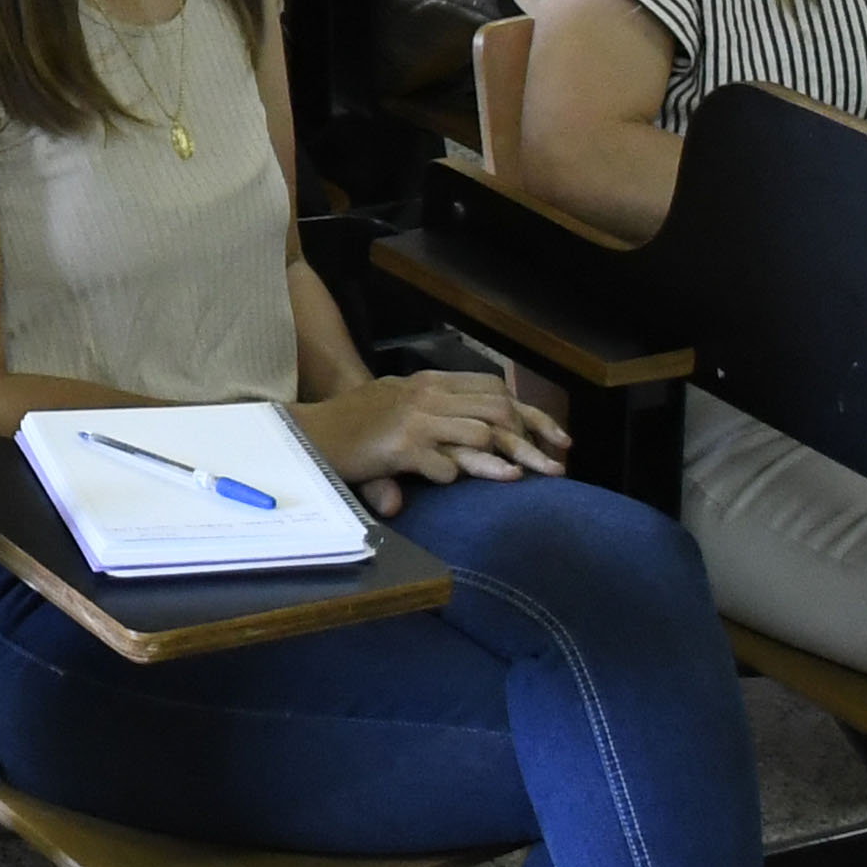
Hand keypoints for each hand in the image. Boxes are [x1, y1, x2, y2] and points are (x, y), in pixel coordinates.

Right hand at [291, 368, 563, 515]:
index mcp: (428, 383)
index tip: (558, 439)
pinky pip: (447, 462)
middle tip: (556, 468)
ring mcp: (415, 419)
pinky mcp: (401, 446)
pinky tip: (486, 482)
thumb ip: (435, 428)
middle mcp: (426, 395)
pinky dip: (467, 473)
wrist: (308, 431)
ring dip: (509, 460)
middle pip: (497, 409)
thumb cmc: (352, 426)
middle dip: (532, 439)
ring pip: (480, 433)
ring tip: (531, 479)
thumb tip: (469, 449)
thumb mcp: (397, 413)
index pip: (494, 389)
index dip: (531, 414)